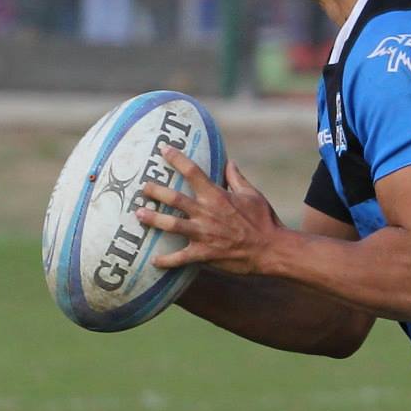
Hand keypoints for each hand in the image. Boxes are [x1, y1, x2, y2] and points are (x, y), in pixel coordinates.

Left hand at [135, 150, 282, 273]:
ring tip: (138, 214)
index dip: (176, 158)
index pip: (193, 172)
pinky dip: (166, 261)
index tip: (163, 149)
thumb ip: (237, 178)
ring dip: (153, 220)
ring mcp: (204, 234)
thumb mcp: (252, 195)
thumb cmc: (264, 220)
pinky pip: (181, 258)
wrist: (272, 249)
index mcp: (217, 196)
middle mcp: (207, 213)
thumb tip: (229, 162)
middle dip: (156, 191)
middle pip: (174, 199)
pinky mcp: (205, 254)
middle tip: (142, 187)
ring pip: (172, 225)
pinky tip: (153, 262)